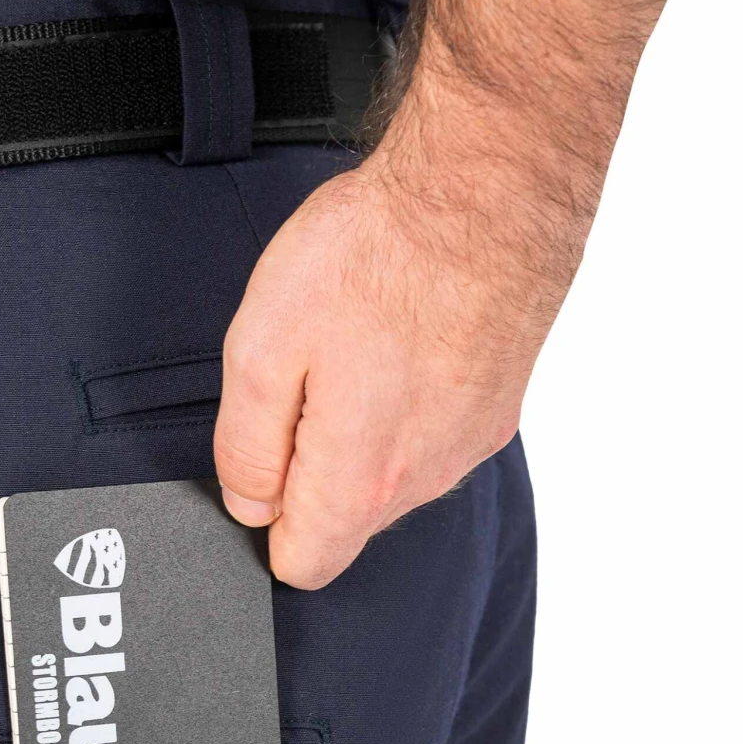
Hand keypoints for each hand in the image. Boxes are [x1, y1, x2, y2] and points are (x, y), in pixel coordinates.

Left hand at [213, 0, 679, 588]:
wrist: (489, 178)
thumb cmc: (376, 251)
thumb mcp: (262, 347)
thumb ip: (245, 447)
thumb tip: (248, 503)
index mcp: (363, 479)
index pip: (305, 565)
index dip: (269, 521)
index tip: (264, 459)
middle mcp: (426, 478)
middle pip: (348, 524)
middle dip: (311, 475)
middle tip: (304, 380)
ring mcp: (470, 442)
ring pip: (391, 479)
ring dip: (360, 436)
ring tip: (354, 347)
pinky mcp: (497, 405)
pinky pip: (431, 437)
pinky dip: (406, 405)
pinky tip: (397, 337)